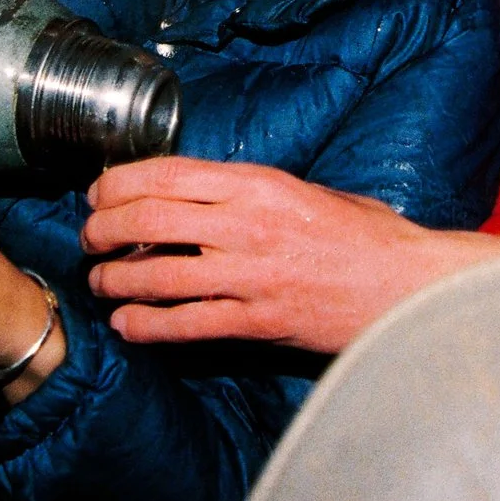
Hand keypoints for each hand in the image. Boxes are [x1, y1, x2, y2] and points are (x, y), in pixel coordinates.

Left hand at [78, 159, 499, 353]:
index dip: (119, 183)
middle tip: (91, 239)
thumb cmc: (366, 238)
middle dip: (104, 229)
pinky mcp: (258, 319)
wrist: (408, 286)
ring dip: (115, 280)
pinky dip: (147, 325)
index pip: (167, 174)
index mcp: (260, 184)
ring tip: (101, 284)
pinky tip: (127, 326)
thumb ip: (254, 193)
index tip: (98, 194)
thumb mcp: (309, 193)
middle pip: (148, 218)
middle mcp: (248, 223)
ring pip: (156, 274)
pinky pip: (186, 323)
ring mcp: (251, 274)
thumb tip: (199, 197)